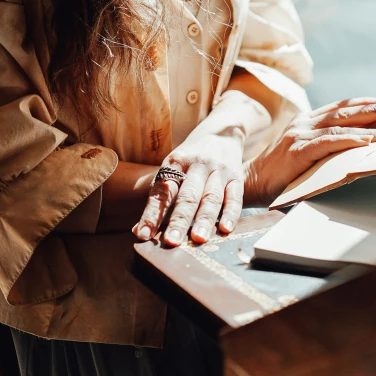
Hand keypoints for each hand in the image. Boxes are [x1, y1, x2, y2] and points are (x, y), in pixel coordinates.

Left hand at [133, 128, 244, 245]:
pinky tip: (225, 229)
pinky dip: (230, 213)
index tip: (143, 234)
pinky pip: (234, 196)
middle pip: (187, 196)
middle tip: (172, 241)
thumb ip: (159, 198)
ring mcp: (218, 170)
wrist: (222, 133)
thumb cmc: (190, 159)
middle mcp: (196, 165)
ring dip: (204, 219)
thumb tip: (139, 231)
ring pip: (211, 197)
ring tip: (198, 239)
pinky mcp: (236, 176)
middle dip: (179, 220)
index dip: (152, 213)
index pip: (161, 191)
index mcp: (175, 163)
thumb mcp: (172, 168)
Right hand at [245, 97, 375, 205]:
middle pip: (342, 111)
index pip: (338, 107)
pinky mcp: (298, 150)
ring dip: (366, 124)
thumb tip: (355, 152)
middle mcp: (302, 123)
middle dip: (370, 107)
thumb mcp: (303, 154)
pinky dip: (350, 140)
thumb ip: (322, 149)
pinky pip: (329, 142)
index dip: (362, 103)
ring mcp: (299, 135)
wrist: (251, 183)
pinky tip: (367, 141)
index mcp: (304, 121)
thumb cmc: (279, 175)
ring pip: (339, 124)